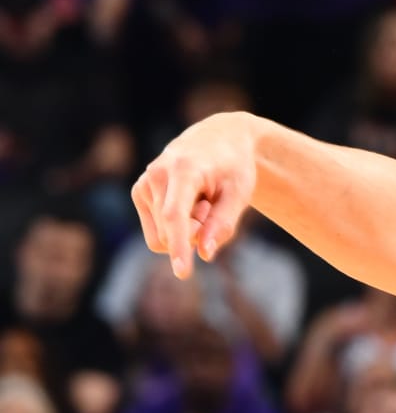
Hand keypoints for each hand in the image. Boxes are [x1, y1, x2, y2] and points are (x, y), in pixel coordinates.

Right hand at [132, 110, 258, 278]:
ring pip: (162, 237)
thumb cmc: (233, 168)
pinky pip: (157, 233)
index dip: (179, 246)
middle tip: (211, 207)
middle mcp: (156, 174)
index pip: (175, 216)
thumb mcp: (239, 194)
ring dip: (186, 230)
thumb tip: (205, 254)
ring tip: (200, 203)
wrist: (218, 139)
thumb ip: (223, 224)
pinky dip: (175, 228)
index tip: (182, 273)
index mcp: (183, 170)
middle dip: (196, 233)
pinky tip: (187, 205)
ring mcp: (144, 183)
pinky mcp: (140, 192)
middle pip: (172, 233)